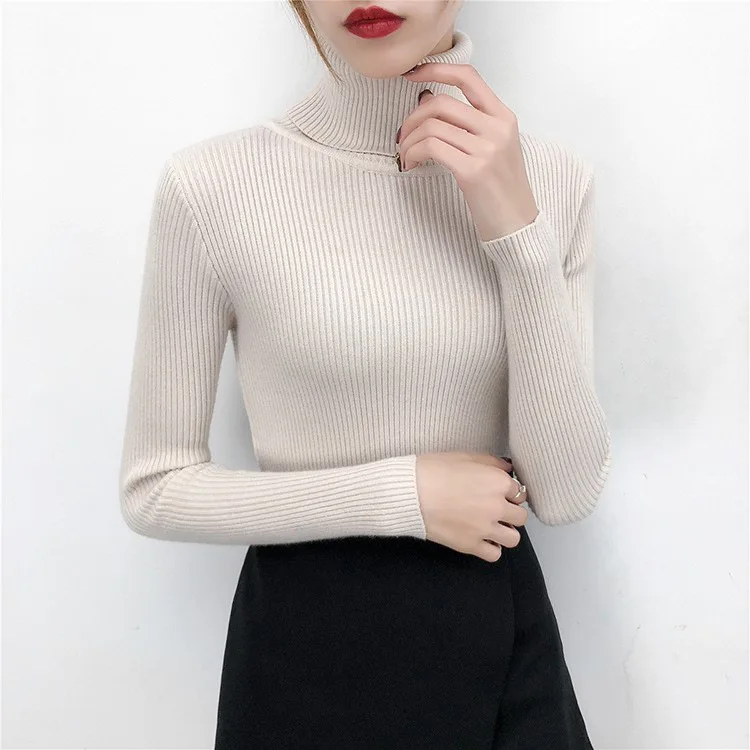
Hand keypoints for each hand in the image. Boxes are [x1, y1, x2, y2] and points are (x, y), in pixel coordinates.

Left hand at [397, 63, 538, 241]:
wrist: (518, 225)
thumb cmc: (501, 190)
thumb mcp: (493, 148)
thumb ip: (467, 123)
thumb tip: (426, 99)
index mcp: (503, 116)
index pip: (468, 76)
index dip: (435, 69)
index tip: (412, 75)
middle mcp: (497, 127)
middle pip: (441, 102)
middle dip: (412, 117)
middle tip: (403, 136)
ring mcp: (486, 149)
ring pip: (431, 126)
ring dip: (409, 140)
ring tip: (406, 155)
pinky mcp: (472, 171)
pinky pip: (431, 147)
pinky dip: (413, 153)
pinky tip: (411, 164)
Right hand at [415, 451, 528, 561]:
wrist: (411, 493)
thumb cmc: (433, 470)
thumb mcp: (464, 457)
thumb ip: (490, 462)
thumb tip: (506, 469)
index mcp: (497, 482)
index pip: (519, 492)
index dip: (509, 492)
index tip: (500, 493)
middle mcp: (497, 506)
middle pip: (520, 516)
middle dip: (510, 512)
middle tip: (495, 509)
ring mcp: (485, 528)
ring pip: (513, 538)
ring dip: (505, 532)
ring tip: (491, 527)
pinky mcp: (471, 545)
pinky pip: (495, 555)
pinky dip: (491, 548)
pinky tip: (482, 539)